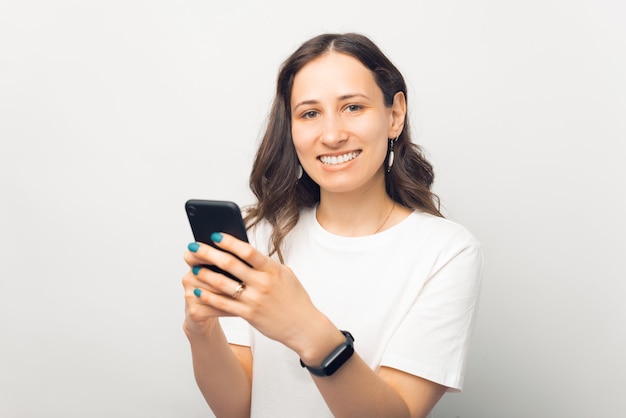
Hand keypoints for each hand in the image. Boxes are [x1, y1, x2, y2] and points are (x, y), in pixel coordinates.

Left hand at [183, 233, 332, 354]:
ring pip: (223, 284)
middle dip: (208, 254)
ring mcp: (254, 300)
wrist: (303, 326)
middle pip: (230, 264)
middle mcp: (262, 283)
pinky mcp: (248, 314)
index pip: (247, 251)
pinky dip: (208, 297)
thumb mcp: (285, 275)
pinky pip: (223, 304)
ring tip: (194, 268)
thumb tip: (245, 253)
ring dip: (205, 274)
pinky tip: (198, 292)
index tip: (214, 235)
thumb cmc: (294, 298)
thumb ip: (266, 264)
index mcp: (272, 269)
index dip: (229, 241)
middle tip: (193, 247)